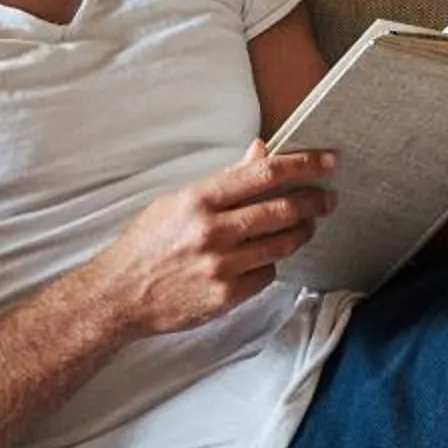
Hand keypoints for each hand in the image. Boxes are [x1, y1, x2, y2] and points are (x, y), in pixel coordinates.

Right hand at [90, 139, 336, 336]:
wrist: (119, 295)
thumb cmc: (147, 244)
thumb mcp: (178, 201)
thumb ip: (224, 179)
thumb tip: (260, 151)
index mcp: (200, 199)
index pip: (263, 174)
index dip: (303, 165)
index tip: (328, 161)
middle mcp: (213, 231)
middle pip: (282, 210)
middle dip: (314, 201)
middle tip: (328, 198)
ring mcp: (221, 266)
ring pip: (282, 244)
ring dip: (303, 232)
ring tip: (309, 224)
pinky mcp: (226, 296)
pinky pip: (267, 274)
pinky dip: (273, 263)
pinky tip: (268, 257)